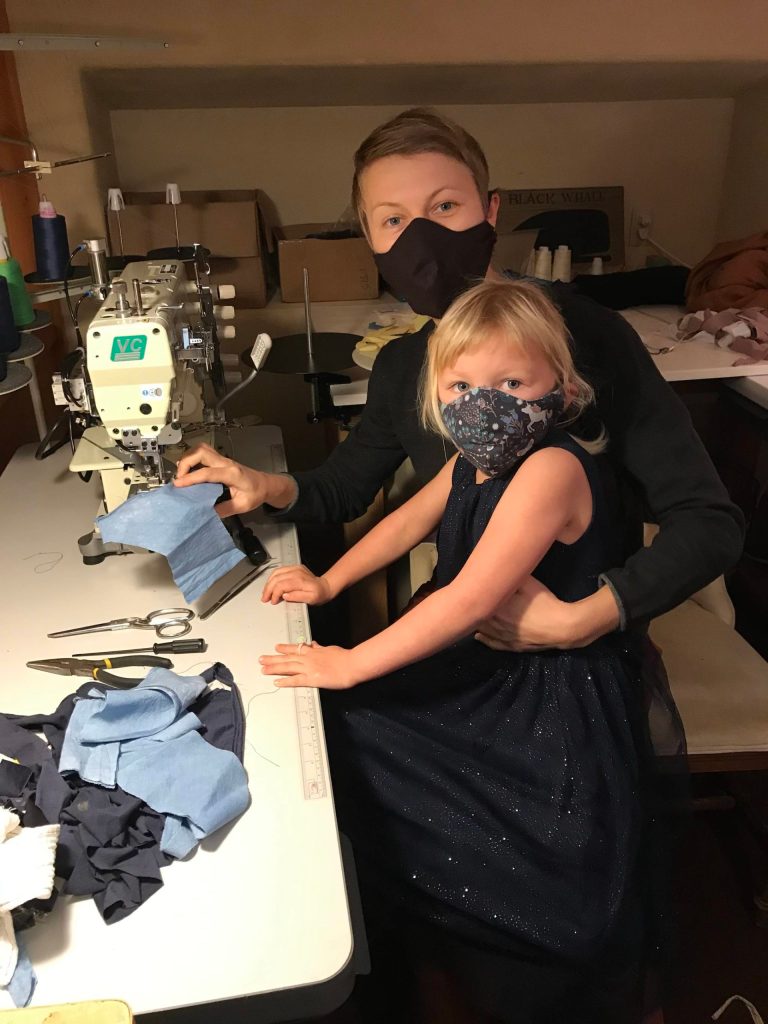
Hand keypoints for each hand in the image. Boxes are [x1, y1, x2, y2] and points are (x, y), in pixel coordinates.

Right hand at [173, 443, 294, 517]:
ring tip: (182, 474)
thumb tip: (207, 512)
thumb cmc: (256, 493)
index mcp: (232, 473)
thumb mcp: (243, 506)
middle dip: (186, 463)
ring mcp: (223, 459)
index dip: (191, 478)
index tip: (178, 485)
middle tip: (180, 479)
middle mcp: (226, 463)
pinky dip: (192, 458)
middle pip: (202, 452)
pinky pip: (204, 453)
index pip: (207, 473)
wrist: (266, 484)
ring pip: (202, 449)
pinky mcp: (220, 460)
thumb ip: (225, 509)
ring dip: (188, 458)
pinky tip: (189, 470)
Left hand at [259, 642, 358, 688]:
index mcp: (313, 651)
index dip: (285, 648)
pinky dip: (285, 681)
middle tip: (261, 659)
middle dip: (273, 658)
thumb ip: (320, 648)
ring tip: (263, 669)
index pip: (296, 648)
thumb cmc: (345, 657)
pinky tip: (276, 682)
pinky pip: (295, 680)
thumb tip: (314, 644)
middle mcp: (308, 659)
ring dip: (274, 668)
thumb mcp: (330, 649)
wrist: (352, 664)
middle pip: (287, 658)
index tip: (276, 647)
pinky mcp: (312, 679)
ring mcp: (309, 668)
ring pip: (288, 667)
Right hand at [261, 565, 332, 604]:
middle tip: (265, 598)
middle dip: (268, 589)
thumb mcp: (311, 599)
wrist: (325, 587)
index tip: (273, 601)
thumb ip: (297, 597)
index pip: (281, 585)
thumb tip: (285, 596)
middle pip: (276, 578)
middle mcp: (296, 572)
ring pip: (276, 573)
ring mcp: (294, 568)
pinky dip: (272, 577)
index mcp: (300, 580)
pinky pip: (279, 570)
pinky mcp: (293, 568)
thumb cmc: (319, 594)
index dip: (274, 594)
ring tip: (266, 592)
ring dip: (268, 583)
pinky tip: (270, 584)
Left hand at [474, 576, 619, 650]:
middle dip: (472, 609)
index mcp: (496, 608)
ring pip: (483, 631)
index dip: (470, 595)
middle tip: (466, 601)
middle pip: (477, 617)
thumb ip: (512, 575)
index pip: (476, 602)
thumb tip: (498, 567)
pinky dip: (485, 639)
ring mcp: (503, 637)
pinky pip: (493, 644)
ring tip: (470, 617)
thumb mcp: (528, 582)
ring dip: (477, 623)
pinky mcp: (512, 646)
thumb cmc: (544, 603)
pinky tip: (478, 637)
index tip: (465, 588)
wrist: (562, 627)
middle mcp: (495, 624)